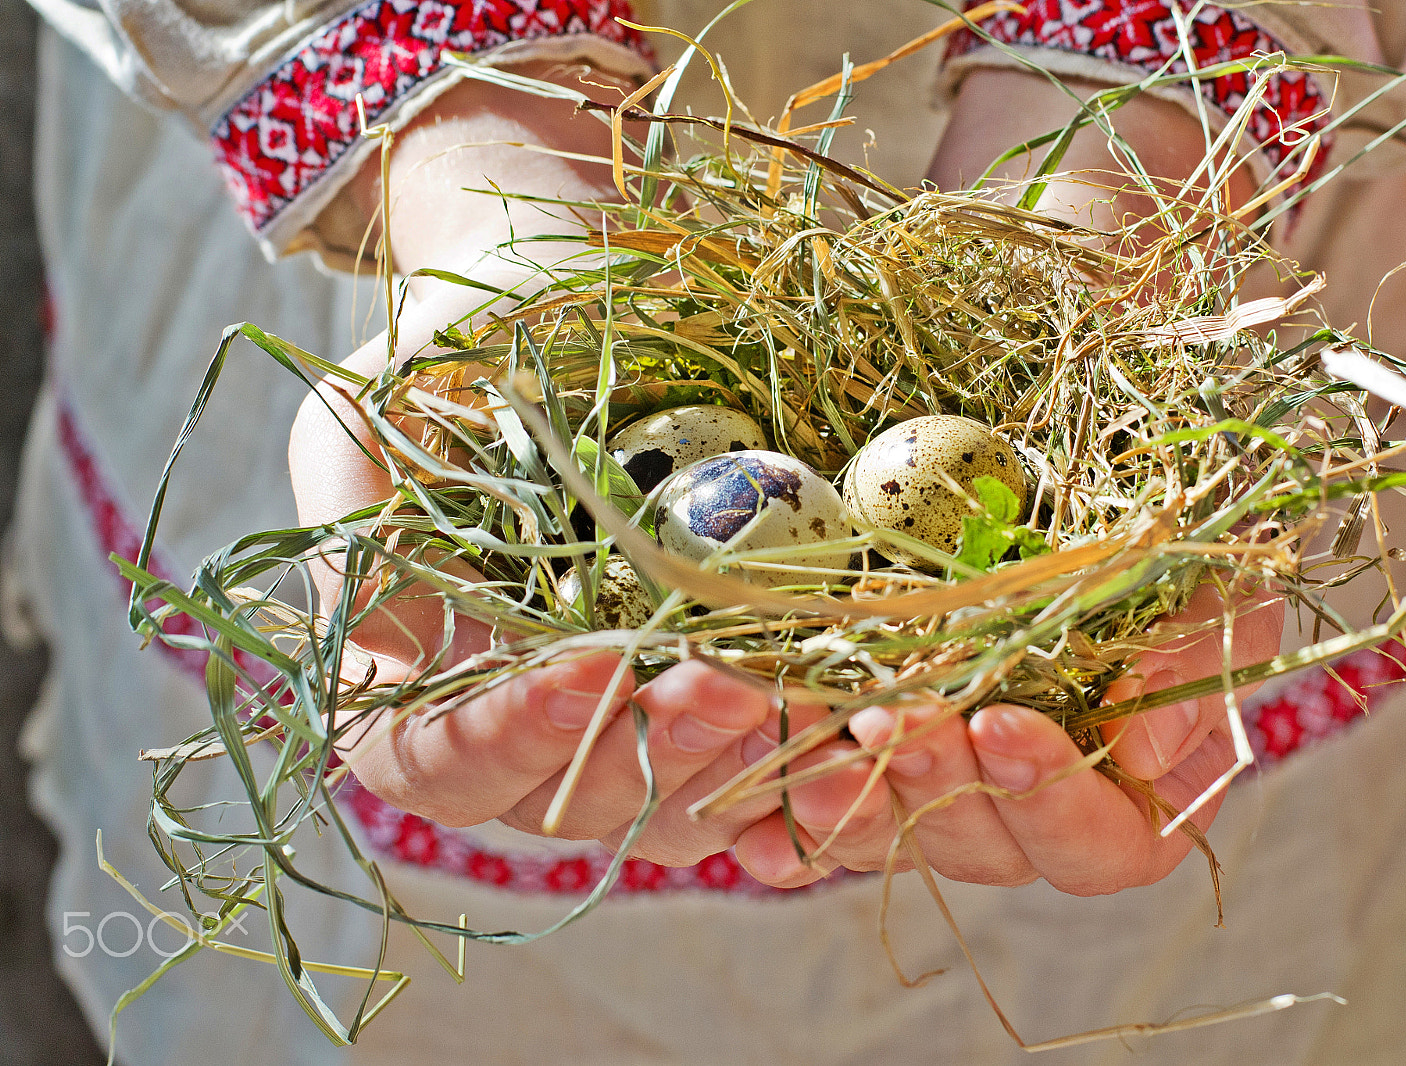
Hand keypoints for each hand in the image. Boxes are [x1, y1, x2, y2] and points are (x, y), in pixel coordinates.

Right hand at [288, 65, 795, 866]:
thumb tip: (385, 651)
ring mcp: (618, 726)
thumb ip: (360, 521)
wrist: (559, 306)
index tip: (591, 667)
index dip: (506, 736)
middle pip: (567, 804)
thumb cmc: (455, 347)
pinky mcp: (707, 700)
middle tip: (728, 683)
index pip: (434, 763)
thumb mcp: (373, 405)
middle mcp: (515, 727)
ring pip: (672, 810)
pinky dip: (807, 773)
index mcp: (411, 681)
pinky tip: (860, 732)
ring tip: (805, 699)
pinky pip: (759, 775)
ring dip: (737, 770)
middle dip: (649, 754)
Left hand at [732, 583, 1283, 891]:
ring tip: (811, 752)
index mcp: (1124, 804)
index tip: (1002, 726)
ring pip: (887, 833)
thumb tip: (1143, 743)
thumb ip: (1195, 660)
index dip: (1050, 795)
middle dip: (932, 783)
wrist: (1068, 513)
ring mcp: (937, 803)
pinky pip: (809, 819)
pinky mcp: (861, 773)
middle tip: (890, 721)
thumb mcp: (1210, 592)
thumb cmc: (1163, 561)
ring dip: (846, 799)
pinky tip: (745, 796)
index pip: (1096, 841)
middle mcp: (1023, 822)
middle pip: (978, 844)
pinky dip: (772, 813)